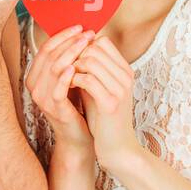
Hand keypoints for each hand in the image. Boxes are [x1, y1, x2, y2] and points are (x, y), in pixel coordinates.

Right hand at [26, 24, 95, 154]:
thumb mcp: (70, 78)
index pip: (46, 49)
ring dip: (71, 53)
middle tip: (87, 33)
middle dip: (69, 41)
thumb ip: (69, 59)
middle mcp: (34, 86)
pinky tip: (76, 67)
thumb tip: (81, 32)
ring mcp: (42, 98)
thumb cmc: (76, 104)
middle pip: (50, 56)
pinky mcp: (53, 108)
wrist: (79, 134)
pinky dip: (66, 76)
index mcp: (36, 76)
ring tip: (87, 44)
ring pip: (54, 68)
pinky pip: (58, 89)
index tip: (80, 27)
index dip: (62, 36)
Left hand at [69, 35, 141, 172]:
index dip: (83, 46)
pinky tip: (68, 87)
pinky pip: (87, 79)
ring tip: (65, 78)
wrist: (117, 147)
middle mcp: (125, 76)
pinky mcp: (110, 103)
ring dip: (72, 67)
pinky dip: (73, 80)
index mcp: (125, 70)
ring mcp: (120, 88)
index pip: (103, 42)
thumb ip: (90, 71)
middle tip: (65, 68)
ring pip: (90, 61)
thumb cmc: (104, 118)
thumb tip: (71, 51)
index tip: (71, 58)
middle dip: (75, 55)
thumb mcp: (98, 89)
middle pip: (95, 47)